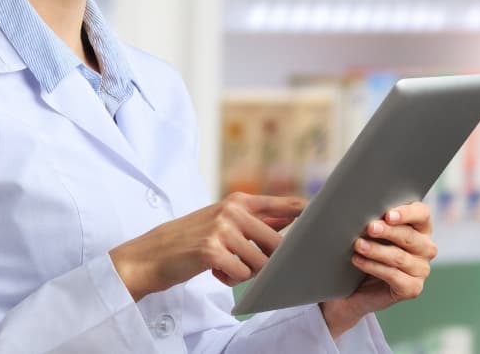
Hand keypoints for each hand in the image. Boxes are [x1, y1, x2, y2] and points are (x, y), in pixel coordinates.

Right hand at [109, 192, 306, 301]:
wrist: (151, 254)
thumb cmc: (192, 240)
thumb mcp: (223, 222)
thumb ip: (257, 221)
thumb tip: (293, 219)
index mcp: (239, 201)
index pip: (285, 205)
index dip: (307, 214)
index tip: (327, 217)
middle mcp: (232, 210)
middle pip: (277, 244)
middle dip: (267, 261)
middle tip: (242, 261)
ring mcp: (222, 229)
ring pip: (260, 263)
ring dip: (244, 271)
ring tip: (222, 265)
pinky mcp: (213, 250)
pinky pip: (241, 274)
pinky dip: (230, 279)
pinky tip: (214, 271)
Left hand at [319, 201, 436, 338]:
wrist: (354, 286)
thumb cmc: (365, 248)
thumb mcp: (370, 230)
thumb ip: (374, 217)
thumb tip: (360, 205)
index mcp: (420, 226)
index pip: (421, 213)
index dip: (407, 213)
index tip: (388, 215)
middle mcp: (425, 247)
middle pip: (410, 236)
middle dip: (388, 231)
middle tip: (369, 227)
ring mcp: (421, 269)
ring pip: (399, 257)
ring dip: (377, 250)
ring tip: (358, 245)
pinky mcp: (413, 288)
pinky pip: (394, 275)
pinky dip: (374, 267)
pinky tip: (359, 260)